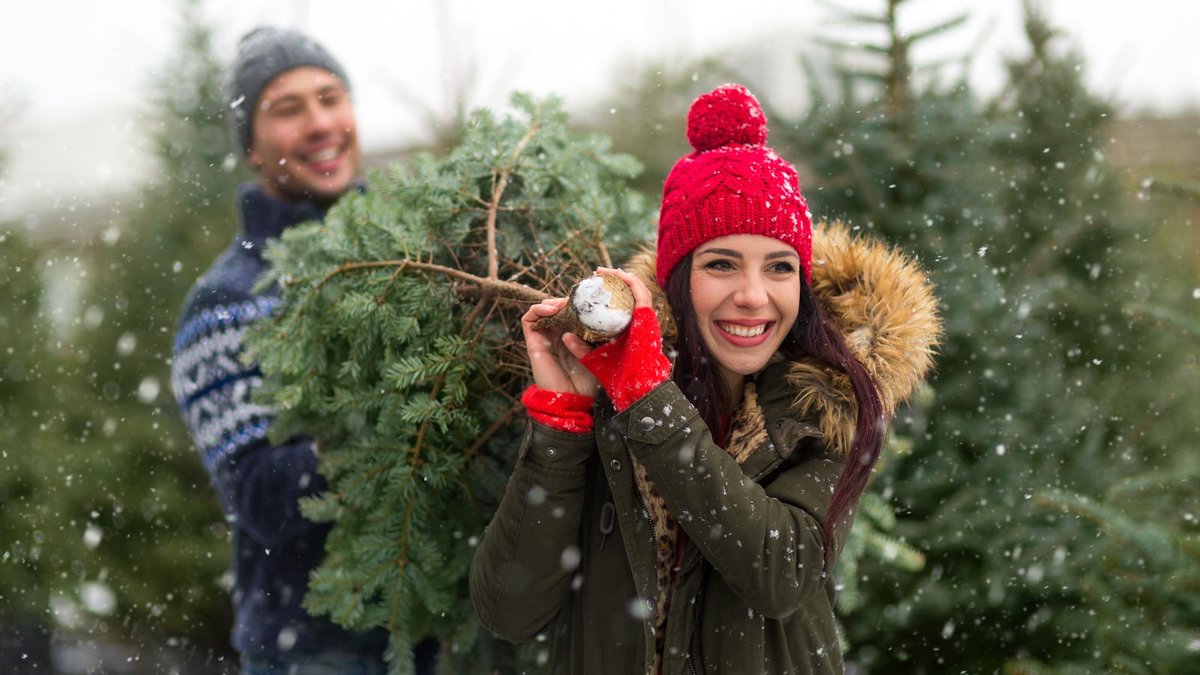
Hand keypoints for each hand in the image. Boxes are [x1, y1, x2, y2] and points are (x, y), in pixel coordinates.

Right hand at [521, 298, 599, 396]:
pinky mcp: (534, 344)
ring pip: (542, 310)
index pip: (571, 312)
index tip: (589, 301)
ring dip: (552, 303)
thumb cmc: (590, 382)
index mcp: (573, 337)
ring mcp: (545, 339)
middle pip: (556, 308)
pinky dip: (537, 309)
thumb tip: (585, 321)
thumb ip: (593, 337)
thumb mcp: (599, 353)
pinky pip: (529, 319)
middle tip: (576, 302)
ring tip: (563, 306)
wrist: (575, 401)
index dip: (576, 303)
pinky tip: (551, 310)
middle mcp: (557, 336)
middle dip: (566, 301)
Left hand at [579, 268, 670, 410]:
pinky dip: (631, 282)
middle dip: (615, 281)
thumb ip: (581, 347)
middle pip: (630, 294)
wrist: (633, 389)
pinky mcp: (647, 319)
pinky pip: (641, 294)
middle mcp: (640, 324)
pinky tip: (618, 274)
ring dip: (622, 278)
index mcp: (629, 331)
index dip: (609, 293)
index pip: (621, 306)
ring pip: (637, 290)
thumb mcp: (593, 358)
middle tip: (598, 273)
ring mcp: (646, 321)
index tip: (593, 285)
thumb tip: (567, 334)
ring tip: (604, 271)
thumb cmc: (616, 378)